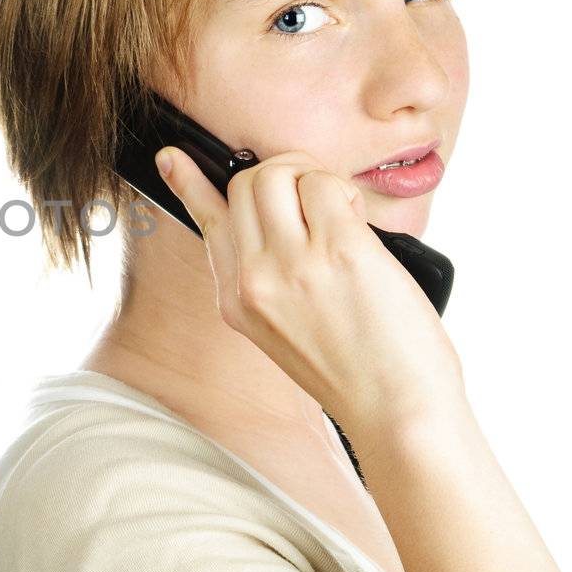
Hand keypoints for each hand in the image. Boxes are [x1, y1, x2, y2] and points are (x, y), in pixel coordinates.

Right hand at [154, 146, 463, 438]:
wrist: (399, 413)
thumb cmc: (360, 373)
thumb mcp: (286, 331)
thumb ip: (268, 276)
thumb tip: (283, 211)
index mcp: (236, 302)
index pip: (206, 223)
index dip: (191, 184)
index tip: (172, 157)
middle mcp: (253, 282)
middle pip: (246, 184)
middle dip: (285, 172)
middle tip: (319, 196)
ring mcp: (293, 266)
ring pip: (280, 172)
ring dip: (315, 176)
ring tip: (341, 213)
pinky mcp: (340, 253)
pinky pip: (327, 186)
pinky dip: (346, 193)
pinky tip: (361, 224)